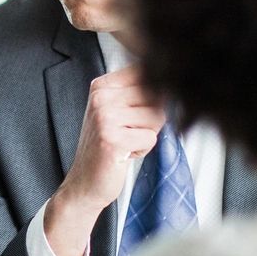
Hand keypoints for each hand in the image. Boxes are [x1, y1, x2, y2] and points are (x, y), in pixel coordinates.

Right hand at [42, 67, 162, 255]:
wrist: (85, 182)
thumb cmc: (106, 146)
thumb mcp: (117, 111)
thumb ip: (139, 93)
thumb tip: (172, 83)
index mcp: (101, 86)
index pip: (146, 74)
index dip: (153, 97)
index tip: (135, 114)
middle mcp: (101, 97)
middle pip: (155, 96)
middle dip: (151, 119)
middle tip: (128, 132)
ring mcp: (105, 117)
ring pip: (156, 117)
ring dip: (147, 134)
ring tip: (126, 142)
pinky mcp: (113, 139)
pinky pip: (151, 138)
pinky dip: (143, 149)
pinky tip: (124, 153)